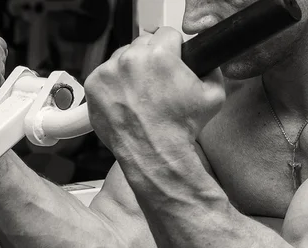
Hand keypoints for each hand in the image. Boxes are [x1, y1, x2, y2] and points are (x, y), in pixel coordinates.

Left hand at [84, 27, 225, 163]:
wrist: (155, 154)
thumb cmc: (181, 128)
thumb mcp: (214, 95)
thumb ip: (213, 69)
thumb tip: (207, 59)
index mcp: (159, 54)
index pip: (167, 34)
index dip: (174, 49)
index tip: (173, 61)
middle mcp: (130, 59)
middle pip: (143, 43)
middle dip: (152, 58)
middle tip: (158, 83)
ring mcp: (108, 72)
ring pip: (122, 57)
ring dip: (131, 69)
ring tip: (142, 94)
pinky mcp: (94, 86)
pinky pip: (105, 74)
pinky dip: (114, 84)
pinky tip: (128, 101)